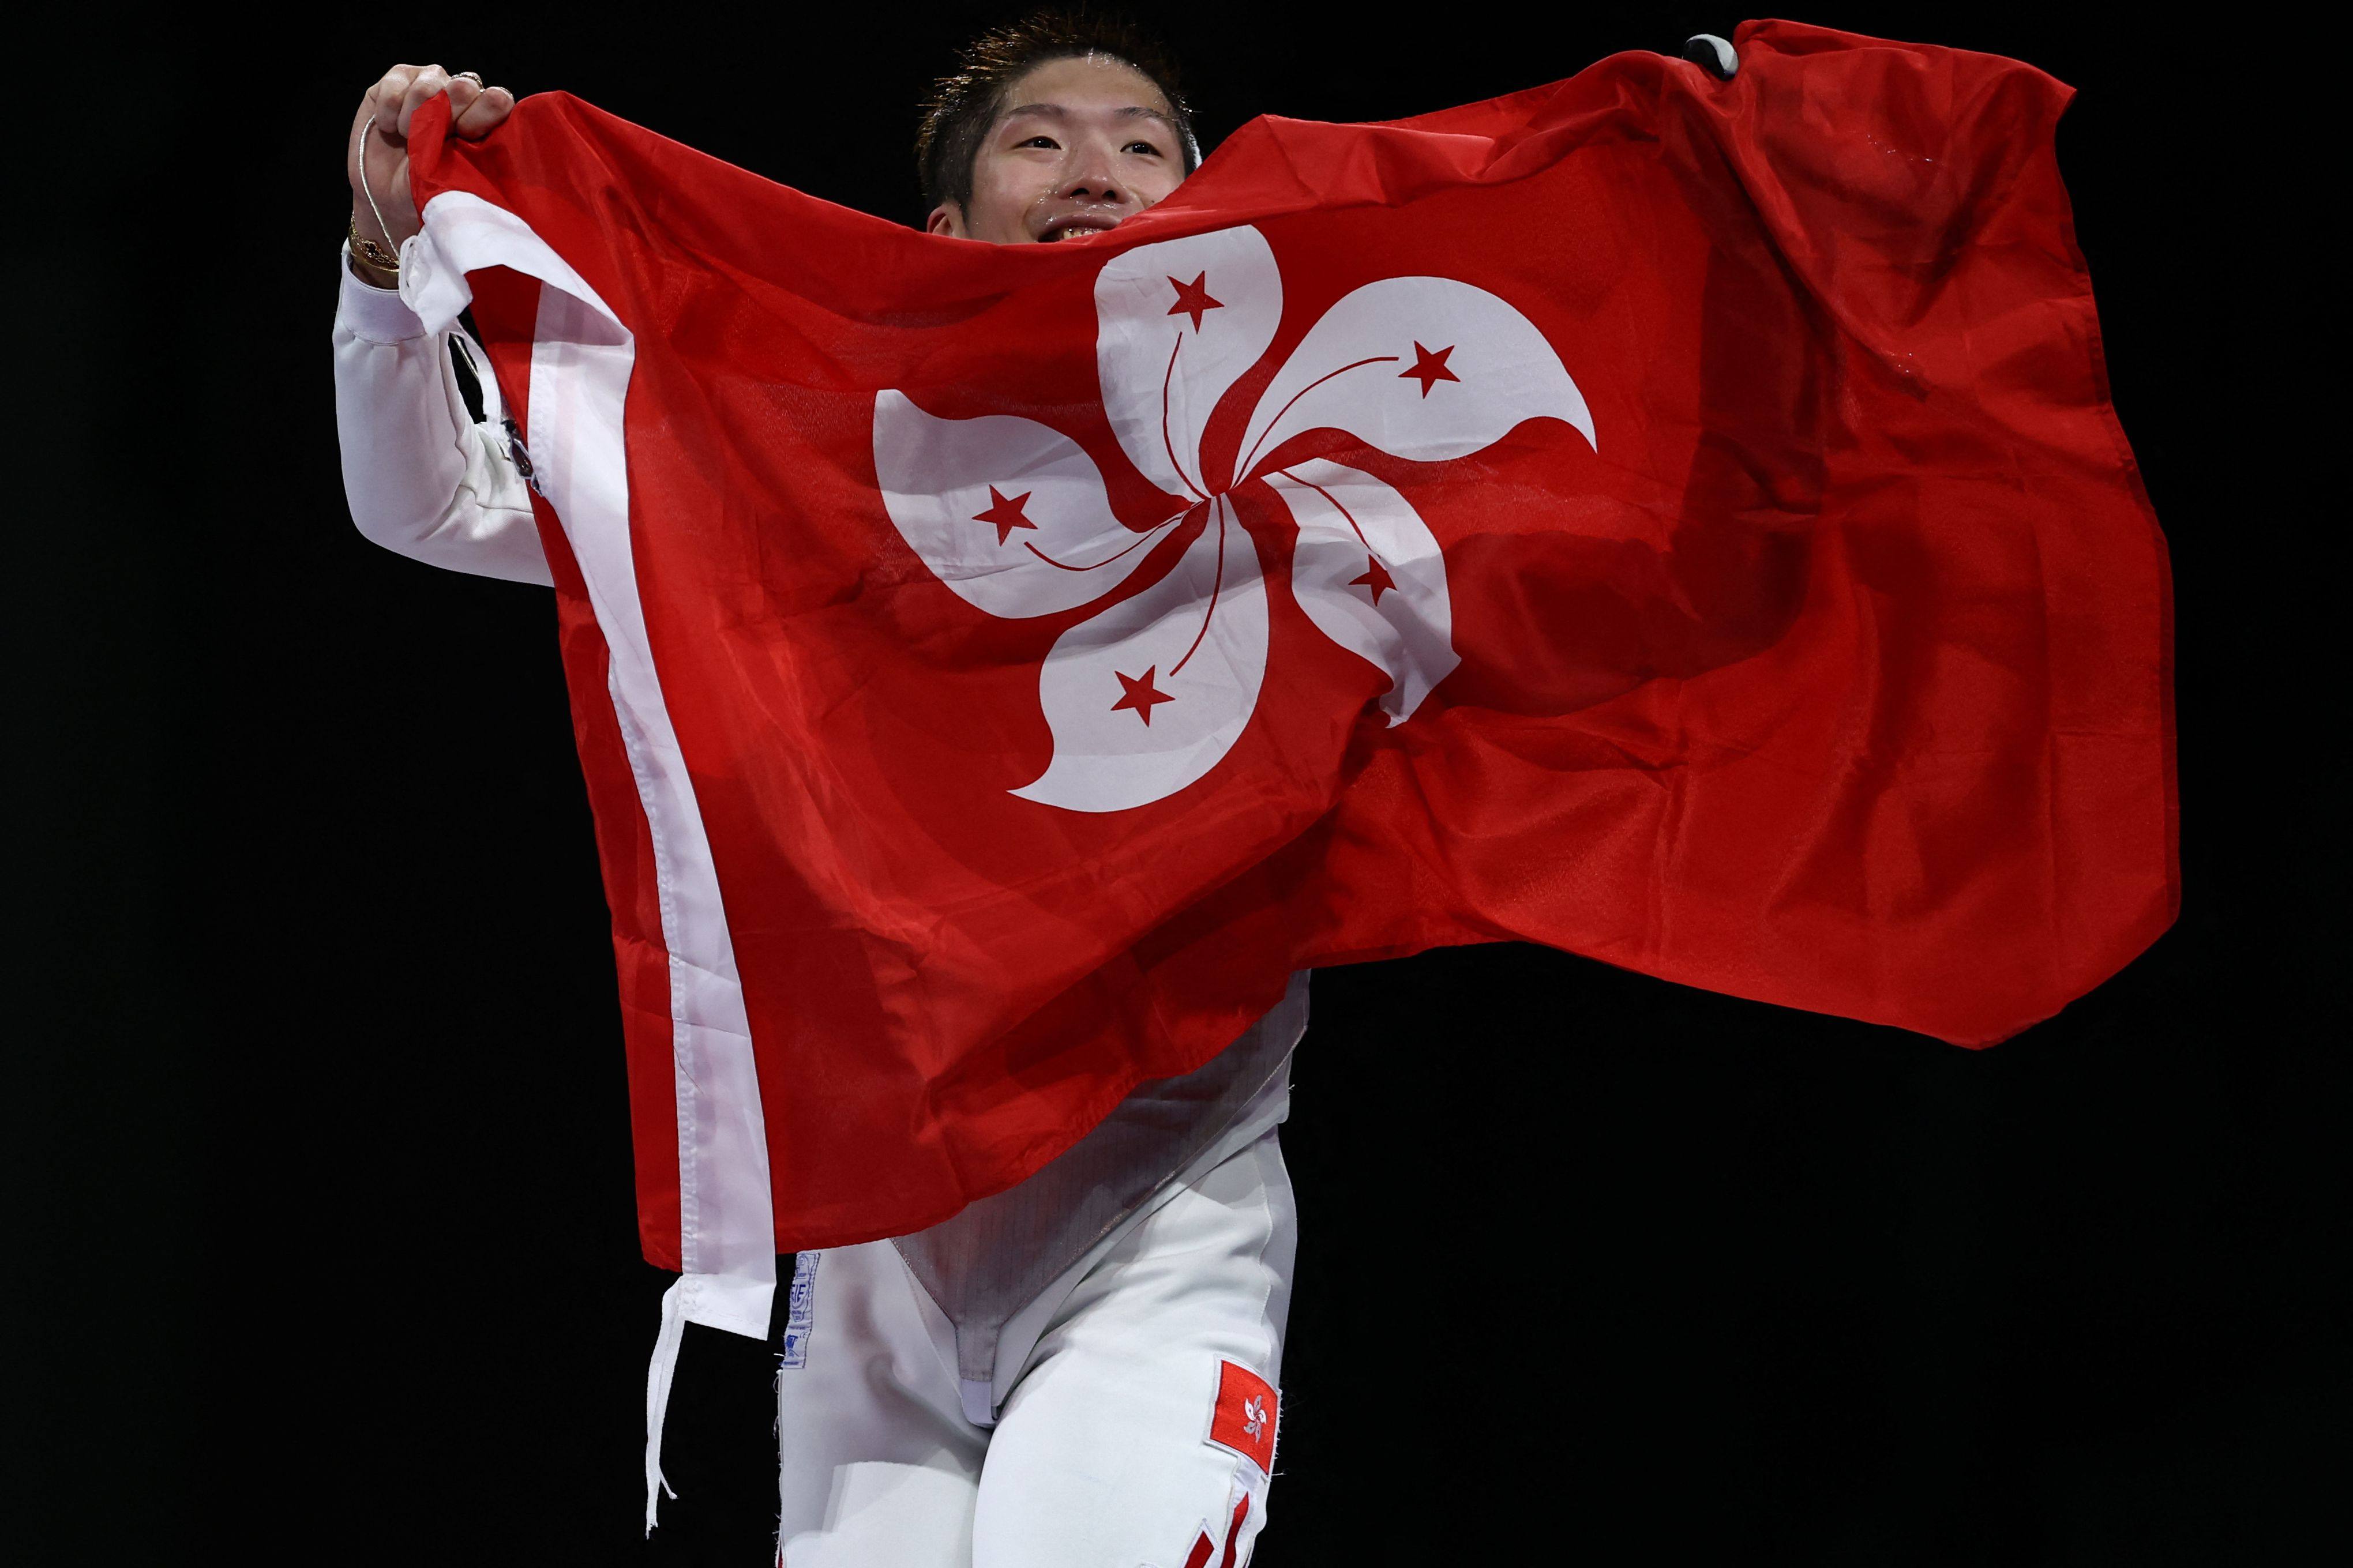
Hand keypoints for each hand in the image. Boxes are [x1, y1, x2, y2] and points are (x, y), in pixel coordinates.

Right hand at [347, 64, 514, 268]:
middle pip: (464, 87)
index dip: (484, 114)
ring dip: (412, 120)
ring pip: (427, 87)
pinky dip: (389, 115)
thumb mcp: (459, 179)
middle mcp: (462, 92)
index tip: (466, 136)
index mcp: (488, 116)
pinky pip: (394, 90)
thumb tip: (496, 122)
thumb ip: (480, 153)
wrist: (388, 195)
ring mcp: (431, 80)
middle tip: (432, 142)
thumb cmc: (431, 188)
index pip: (498, 99)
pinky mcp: (397, 77)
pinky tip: (389, 129)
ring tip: (408, 140)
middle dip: (447, 117)